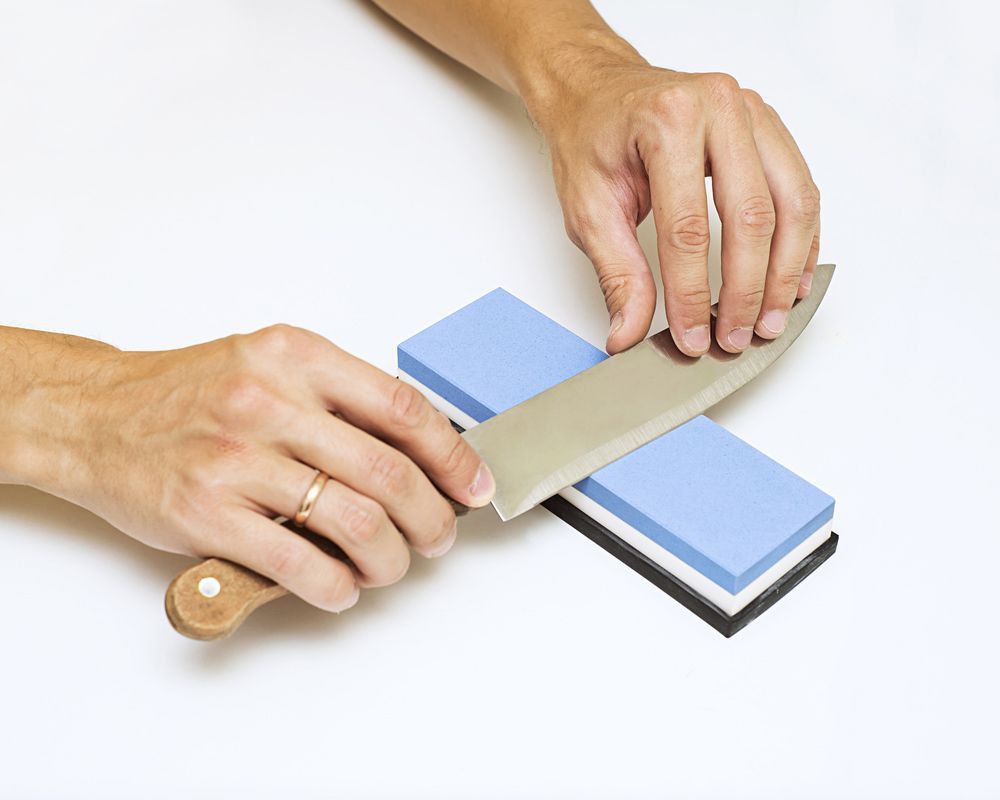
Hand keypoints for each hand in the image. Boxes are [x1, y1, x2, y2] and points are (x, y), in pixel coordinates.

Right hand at [36, 325, 494, 611]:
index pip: (401, 407)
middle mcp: (269, 402)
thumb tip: (422, 450)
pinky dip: (334, 585)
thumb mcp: (270, 365)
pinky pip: (296, 561)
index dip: (452, 455)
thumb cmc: (190, 393)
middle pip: (389, 472)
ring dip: (390, 559)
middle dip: (431, 517)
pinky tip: (340, 587)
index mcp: (296, 358)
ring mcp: (235, 458)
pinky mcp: (205, 513)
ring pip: (353, 521)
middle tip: (438, 538)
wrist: (96, 416)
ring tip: (391, 567)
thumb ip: (339, 397)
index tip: (474, 485)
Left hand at [531, 58, 819, 354]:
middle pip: (752, 216)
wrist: (597, 92)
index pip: (688, 229)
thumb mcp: (588, 211)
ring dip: (785, 271)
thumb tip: (629, 333)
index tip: (693, 338)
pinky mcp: (769, 127)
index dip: (692, 294)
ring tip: (770, 320)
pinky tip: (789, 280)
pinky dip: (800, 242)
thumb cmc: (592, 140)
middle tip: (737, 337)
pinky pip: (801, 189)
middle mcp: (717, 108)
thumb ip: (617, 275)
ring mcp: (751, 113)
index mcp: (666, 123)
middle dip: (748, 290)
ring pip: (792, 203)